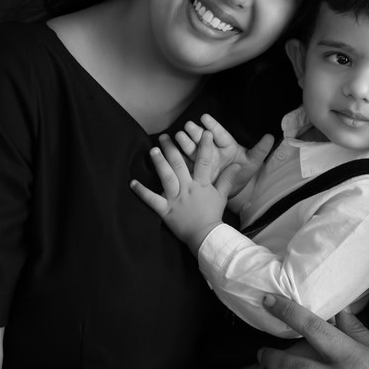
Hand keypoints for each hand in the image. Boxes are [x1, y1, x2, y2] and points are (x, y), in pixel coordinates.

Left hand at [129, 132, 237, 248]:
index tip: (205, 132)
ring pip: (166, 177)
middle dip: (172, 149)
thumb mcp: (222, 196)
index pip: (204, 162)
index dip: (205, 146)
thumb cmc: (213, 215)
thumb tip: (237, 165)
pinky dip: (141, 192)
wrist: (205, 236)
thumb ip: (228, 179)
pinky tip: (132, 182)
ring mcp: (175, 199)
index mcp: (201, 185)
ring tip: (153, 150)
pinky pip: (152, 200)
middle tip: (165, 136)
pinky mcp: (165, 210)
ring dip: (159, 163)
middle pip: (179, 165)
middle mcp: (187, 189)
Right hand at [175, 114, 273, 197]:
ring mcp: (201, 158)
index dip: (213, 126)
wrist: (231, 193)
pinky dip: (177, 156)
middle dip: (195, 132)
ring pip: (192, 148)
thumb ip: (261, 150)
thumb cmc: (242, 174)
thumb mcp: (253, 163)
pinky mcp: (192, 168)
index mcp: (227, 145)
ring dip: (185, 142)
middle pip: (203, 139)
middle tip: (188, 126)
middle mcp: (212, 149)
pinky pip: (184, 162)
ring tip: (179, 136)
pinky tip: (169, 152)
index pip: (220, 134)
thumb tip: (272, 136)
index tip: (205, 117)